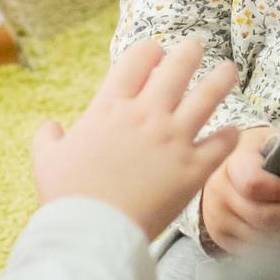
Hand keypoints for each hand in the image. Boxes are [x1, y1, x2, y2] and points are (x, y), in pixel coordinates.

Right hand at [31, 39, 240, 238]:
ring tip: (229, 70)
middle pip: (177, 68)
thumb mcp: (47, 160)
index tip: (157, 53)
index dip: (150, 51)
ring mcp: (173, 139)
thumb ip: (49, 138)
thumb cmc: (68, 197)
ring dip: (221, 79)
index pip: (137, 59)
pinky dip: (229, 135)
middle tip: (197, 47)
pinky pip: (221, 144)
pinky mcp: (193, 169)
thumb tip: (50, 127)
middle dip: (190, 52)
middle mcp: (146, 115)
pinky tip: (232, 131)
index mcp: (110, 107)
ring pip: (208, 96)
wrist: (92, 232)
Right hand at [202, 126, 279, 254]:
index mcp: (235, 161)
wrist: (232, 166)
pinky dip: (276, 248)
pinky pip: (250, 249)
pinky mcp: (220, 234)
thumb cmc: (264, 155)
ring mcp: (217, 214)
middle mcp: (220, 187)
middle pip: (258, 214)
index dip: (279, 190)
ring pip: (256, 236)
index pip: (253, 183)